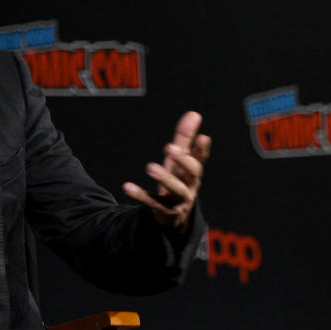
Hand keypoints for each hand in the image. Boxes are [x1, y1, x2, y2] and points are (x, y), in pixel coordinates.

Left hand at [123, 111, 210, 230]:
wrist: (175, 216)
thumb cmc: (178, 179)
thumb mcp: (180, 160)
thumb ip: (185, 138)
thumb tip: (193, 114)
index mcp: (193, 171)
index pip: (200, 158)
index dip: (202, 149)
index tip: (203, 137)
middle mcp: (190, 185)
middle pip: (192, 173)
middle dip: (183, 160)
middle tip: (170, 147)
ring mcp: (179, 200)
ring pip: (176, 189)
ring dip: (164, 178)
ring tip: (150, 167)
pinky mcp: (164, 210)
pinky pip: (152, 202)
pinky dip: (140, 195)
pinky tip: (127, 186)